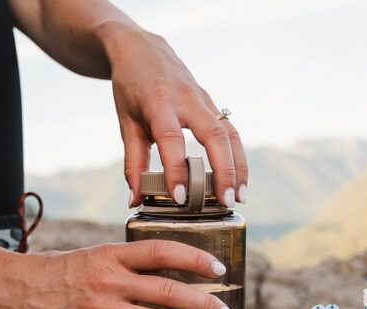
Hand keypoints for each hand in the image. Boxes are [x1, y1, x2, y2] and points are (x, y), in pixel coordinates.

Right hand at [0, 240, 233, 308]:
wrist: (11, 289)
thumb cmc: (54, 272)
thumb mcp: (93, 257)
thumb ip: (126, 265)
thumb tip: (166, 272)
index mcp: (112, 255)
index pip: (163, 252)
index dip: (196, 259)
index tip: (220, 269)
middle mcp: (109, 281)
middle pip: (168, 290)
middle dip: (204, 303)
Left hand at [107, 28, 247, 208]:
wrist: (141, 49)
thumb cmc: (131, 88)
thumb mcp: (126, 124)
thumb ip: (133, 163)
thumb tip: (135, 199)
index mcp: (158, 103)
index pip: (171, 139)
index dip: (176, 170)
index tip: (180, 197)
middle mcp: (186, 99)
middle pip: (215, 136)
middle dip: (224, 172)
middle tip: (227, 202)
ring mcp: (203, 99)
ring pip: (230, 134)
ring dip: (238, 167)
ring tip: (240, 197)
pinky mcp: (212, 103)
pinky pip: (231, 131)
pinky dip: (237, 157)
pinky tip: (239, 180)